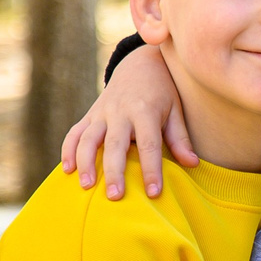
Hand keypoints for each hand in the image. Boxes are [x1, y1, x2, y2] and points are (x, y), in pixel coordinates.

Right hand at [59, 43, 195, 199]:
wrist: (140, 64)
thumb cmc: (163, 92)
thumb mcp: (176, 110)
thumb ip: (180, 138)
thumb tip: (193, 164)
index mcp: (145, 110)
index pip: (149, 144)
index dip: (151, 169)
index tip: (153, 193)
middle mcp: (121, 111)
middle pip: (115, 144)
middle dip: (114, 171)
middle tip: (114, 196)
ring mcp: (102, 112)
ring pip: (88, 138)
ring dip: (85, 162)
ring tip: (86, 186)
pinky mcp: (90, 114)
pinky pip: (75, 133)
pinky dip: (68, 150)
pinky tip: (67, 170)